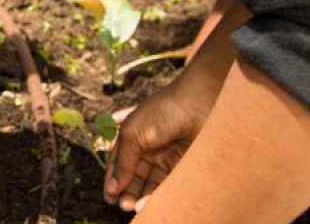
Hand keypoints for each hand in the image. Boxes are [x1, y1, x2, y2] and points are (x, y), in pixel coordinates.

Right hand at [104, 77, 211, 212]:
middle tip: (122, 206)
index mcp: (131, 136)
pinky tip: (149, 203)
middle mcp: (147, 148)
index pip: (118, 163)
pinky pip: (168, 184)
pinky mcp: (183, 164)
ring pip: (150, 182)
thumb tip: (112, 186)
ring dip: (140, 196)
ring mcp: (166, 157)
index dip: (112, 180)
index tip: (108, 198)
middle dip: (126, 191)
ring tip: (133, 208)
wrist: (201, 102)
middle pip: (134, 175)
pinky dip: (158, 194)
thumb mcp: (133, 133)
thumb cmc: (162, 111)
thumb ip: (122, 161)